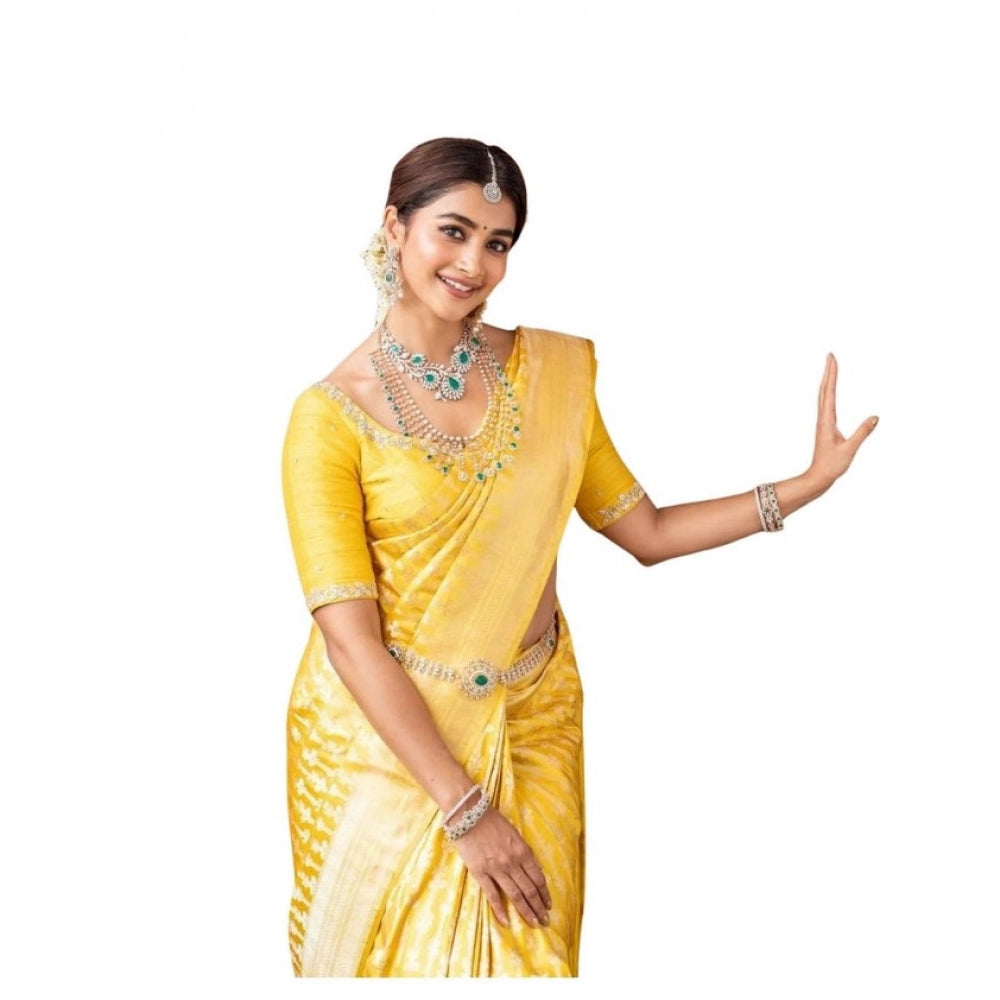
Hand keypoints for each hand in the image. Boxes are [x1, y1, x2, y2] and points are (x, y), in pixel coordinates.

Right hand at [450, 804, 551, 928]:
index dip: (544, 894)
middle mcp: (512, 862)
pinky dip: (500, 910)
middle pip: (529, 890)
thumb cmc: (492, 820)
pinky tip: (506, 922)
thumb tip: (536, 868)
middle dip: (539, 907)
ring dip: (526, 911)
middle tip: (544, 921)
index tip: (548, 905)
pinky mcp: (480, 872)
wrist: (468, 813)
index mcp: (522, 851)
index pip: (538, 878)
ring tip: (533, 923)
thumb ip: (525, 851)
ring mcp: (496, 868)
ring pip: (515, 895)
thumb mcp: (514, 833)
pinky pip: (492, 895)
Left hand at [807, 353, 877, 491]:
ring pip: (823, 395)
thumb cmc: (832, 465)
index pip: (829, 392)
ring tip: (830, 367)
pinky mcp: (825, 426)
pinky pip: (826, 403)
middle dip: (828, 371)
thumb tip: (875, 417)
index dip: (831, 374)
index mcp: (827, 420)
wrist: (818, 476)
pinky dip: (828, 391)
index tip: (832, 359)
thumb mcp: (850, 449)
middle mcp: (823, 418)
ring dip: (827, 380)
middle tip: (830, 355)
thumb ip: (862, 433)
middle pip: (824, 389)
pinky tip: (830, 390)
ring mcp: (823, 421)